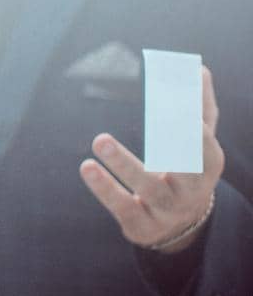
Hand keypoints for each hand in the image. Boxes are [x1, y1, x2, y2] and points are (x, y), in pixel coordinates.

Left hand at [79, 66, 223, 252]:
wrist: (179, 226)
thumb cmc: (187, 170)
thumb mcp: (196, 144)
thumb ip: (198, 108)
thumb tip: (198, 69)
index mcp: (207, 167)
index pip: (205, 150)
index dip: (196, 134)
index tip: (181, 112)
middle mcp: (192, 191)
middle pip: (185, 170)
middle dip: (173, 144)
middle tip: (157, 117)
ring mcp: (167, 211)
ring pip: (148, 188)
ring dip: (124, 163)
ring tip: (100, 140)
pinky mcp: (141, 224)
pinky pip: (123, 206)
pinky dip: (104, 188)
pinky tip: (87, 167)